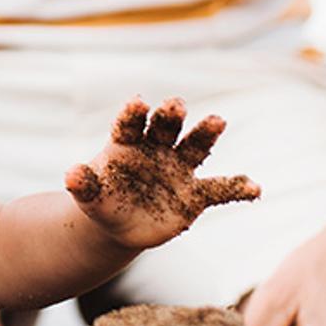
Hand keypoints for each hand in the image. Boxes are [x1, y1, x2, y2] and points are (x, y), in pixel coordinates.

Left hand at [65, 97, 258, 248]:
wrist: (120, 223)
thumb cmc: (103, 200)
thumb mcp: (89, 196)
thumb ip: (83, 184)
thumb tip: (70, 175)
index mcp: (128, 144)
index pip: (131, 124)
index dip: (134, 114)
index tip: (138, 102)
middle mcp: (158, 148)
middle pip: (166, 127)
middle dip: (170, 115)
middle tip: (176, 104)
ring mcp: (179, 168)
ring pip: (195, 147)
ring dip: (206, 134)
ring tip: (217, 122)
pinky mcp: (195, 194)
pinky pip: (219, 190)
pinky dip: (237, 188)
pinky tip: (255, 188)